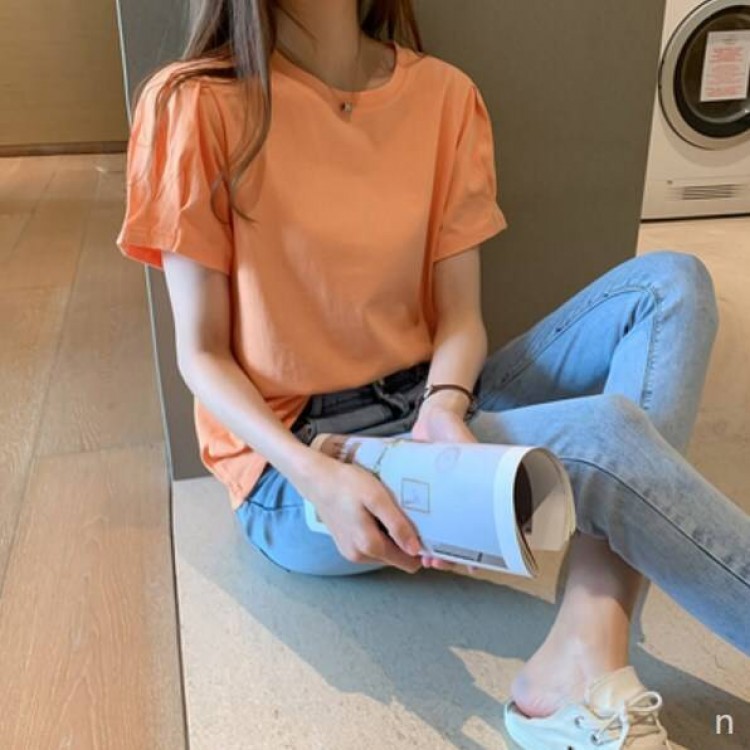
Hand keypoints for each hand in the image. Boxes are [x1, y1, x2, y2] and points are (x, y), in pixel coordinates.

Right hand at [298, 455, 422, 573]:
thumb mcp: (377, 498)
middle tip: (408, 517)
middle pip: (397, 559)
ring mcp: (350, 553)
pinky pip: (371, 548)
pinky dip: (378, 536)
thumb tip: (416, 550)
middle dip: (406, 543)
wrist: (317, 480)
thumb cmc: (348, 484)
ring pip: (385, 554)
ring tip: (390, 514)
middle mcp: (359, 556)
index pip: (408, 563)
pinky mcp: (345, 546)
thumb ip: (397, 525)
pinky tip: (376, 516)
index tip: (426, 530)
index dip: (421, 550)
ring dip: (392, 539)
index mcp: (369, 546)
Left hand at [411, 400, 479, 574]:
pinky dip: (416, 531)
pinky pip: (421, 517)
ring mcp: (440, 500)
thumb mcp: (466, 447)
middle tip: (439, 564)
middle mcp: (458, 501)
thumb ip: (472, 461)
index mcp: (476, 496)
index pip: (481, 530)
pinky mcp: (422, 494)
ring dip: (433, 549)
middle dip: (449, 556)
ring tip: (426, 559)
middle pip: (457, 538)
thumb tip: (486, 479)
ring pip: (438, 533)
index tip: (469, 565)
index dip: (478, 551)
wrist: (432, 417)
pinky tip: (409, 541)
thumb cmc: (454, 430)